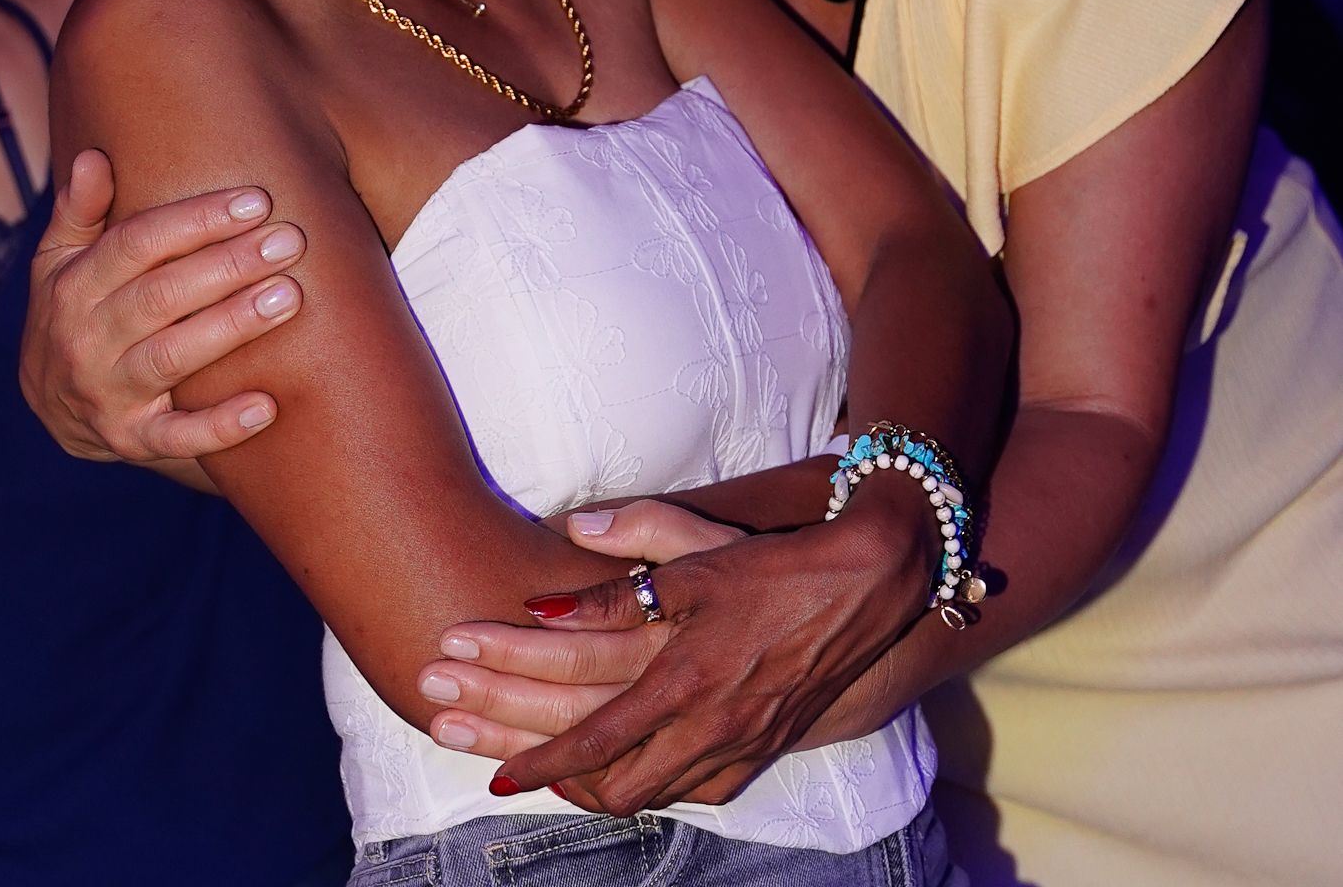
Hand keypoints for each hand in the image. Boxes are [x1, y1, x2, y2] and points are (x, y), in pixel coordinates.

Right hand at [19, 148, 307, 463]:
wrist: (55, 408)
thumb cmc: (75, 314)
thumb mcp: (60, 261)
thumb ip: (79, 211)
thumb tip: (94, 158)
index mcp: (75, 286)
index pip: (137, 244)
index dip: (196, 221)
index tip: (256, 201)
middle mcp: (88, 340)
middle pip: (161, 296)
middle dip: (229, 265)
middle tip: (289, 241)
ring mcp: (109, 394)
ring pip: (173, 357)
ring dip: (232, 326)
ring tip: (288, 297)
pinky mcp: (132, 441)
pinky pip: (177, 439)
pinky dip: (220, 427)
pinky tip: (268, 406)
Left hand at [441, 493, 932, 814]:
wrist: (867, 588)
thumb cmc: (778, 565)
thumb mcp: (700, 555)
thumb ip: (626, 564)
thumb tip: (558, 563)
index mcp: (685, 677)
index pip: (594, 738)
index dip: (538, 758)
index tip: (490, 770)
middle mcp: (708, 727)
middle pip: (608, 782)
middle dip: (539, 771)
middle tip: (484, 758)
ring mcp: (737, 748)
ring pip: (646, 795)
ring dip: (588, 787)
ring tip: (539, 770)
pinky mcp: (760, 753)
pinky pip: (688, 793)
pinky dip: (643, 787)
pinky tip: (620, 773)